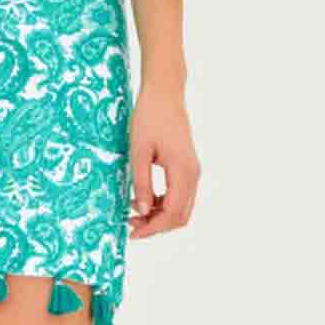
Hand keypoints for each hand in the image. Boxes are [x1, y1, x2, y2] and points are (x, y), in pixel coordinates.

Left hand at [126, 83, 201, 238]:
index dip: (152, 228)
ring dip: (160, 215)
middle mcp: (192, 174)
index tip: (131, 232)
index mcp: (183, 171)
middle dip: (156, 225)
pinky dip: (164, 203)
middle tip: (131, 224)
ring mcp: (192, 170)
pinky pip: (180, 194)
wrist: (164, 92)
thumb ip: (141, 183)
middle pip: (180, 216)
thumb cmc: (149, 117)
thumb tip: (141, 212)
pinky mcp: (187, 165)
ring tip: (134, 211)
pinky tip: (144, 198)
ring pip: (181, 207)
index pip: (172, 214)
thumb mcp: (138, 150)